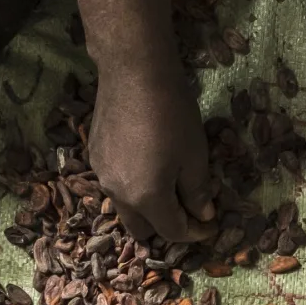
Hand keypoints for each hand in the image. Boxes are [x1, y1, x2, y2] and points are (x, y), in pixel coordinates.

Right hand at [88, 64, 215, 245]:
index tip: (210, 225)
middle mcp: (118, 194)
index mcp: (146, 198)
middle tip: (188, 209)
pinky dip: (133, 186)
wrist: (133, 71)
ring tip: (168, 185)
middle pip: (142, 229)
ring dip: (147, 207)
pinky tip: (147, 163)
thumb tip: (203, 216)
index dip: (195, 233)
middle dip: (166, 226)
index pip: (172, 232)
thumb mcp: (195, 156)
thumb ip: (198, 192)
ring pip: (126, 208)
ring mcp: (102, 176)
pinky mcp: (95, 157)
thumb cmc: (172, 114)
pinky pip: (116, 185)